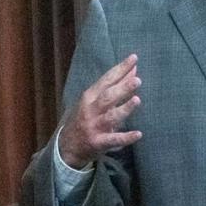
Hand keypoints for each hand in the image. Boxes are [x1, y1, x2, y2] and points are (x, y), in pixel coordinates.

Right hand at [58, 54, 142, 168]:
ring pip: (111, 117)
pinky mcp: (98, 143)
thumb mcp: (94, 101)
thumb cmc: (84, 118)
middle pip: (107, 97)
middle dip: (122, 88)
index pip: (106, 80)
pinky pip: (114, 140)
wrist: (66, 146)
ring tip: (137, 100)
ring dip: (124, 108)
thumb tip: (134, 71)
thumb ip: (114, 87)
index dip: (120, 69)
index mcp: (89, 97)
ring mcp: (94, 127)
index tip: (134, 58)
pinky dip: (126, 138)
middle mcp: (91, 110)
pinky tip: (138, 134)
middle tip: (137, 80)